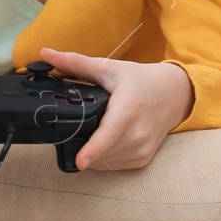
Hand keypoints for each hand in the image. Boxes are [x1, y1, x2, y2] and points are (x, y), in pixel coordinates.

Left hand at [38, 48, 194, 170]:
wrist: (174, 94)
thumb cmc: (140, 80)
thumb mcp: (109, 68)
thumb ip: (76, 63)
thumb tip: (45, 54)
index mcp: (129, 107)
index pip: (110, 132)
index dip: (93, 149)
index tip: (80, 161)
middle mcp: (139, 131)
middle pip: (101, 148)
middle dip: (83, 142)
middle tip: (82, 124)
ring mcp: (143, 147)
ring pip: (105, 161)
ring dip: (93, 152)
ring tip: (96, 130)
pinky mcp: (143, 158)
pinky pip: (114, 166)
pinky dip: (104, 157)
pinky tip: (106, 142)